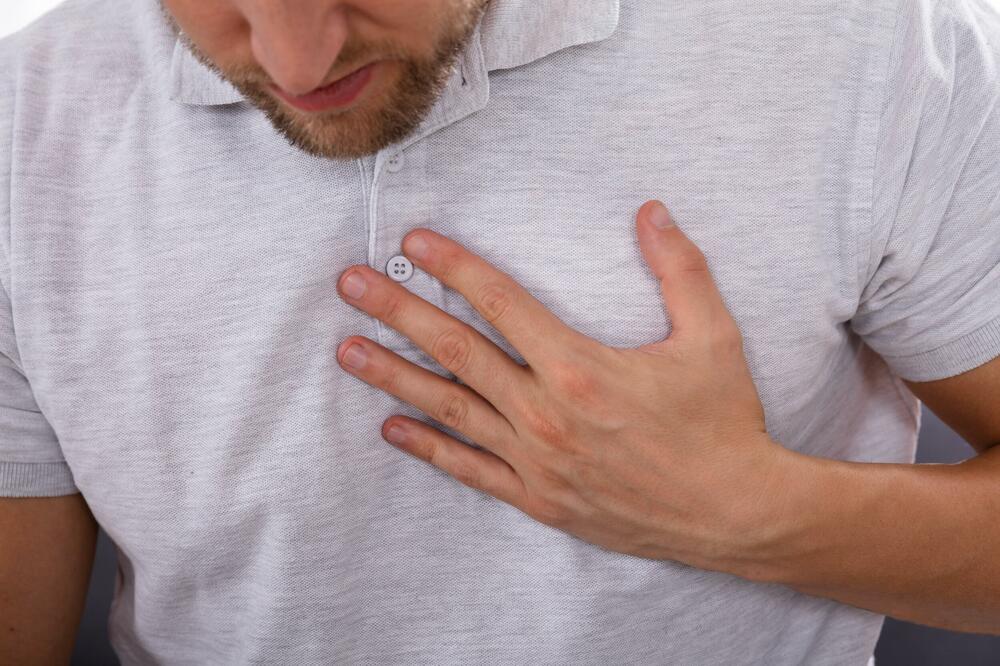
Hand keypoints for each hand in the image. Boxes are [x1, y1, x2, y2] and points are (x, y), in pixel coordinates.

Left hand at [335, 200, 796, 574]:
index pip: (500, 303)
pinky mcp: (539, 499)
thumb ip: (680, 268)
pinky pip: (470, 469)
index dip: (453, 267)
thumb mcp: (713, 336)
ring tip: (348, 351)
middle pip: (457, 351)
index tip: (414, 242)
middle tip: (351, 284)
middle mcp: (546, 413)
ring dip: (395, 376)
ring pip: (450, 410)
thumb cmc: (723, 422)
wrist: (734, 513)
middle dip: (398, 312)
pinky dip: (428, 448)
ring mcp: (536, 460)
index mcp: (580, 367)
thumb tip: (652, 210)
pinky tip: (392, 428)